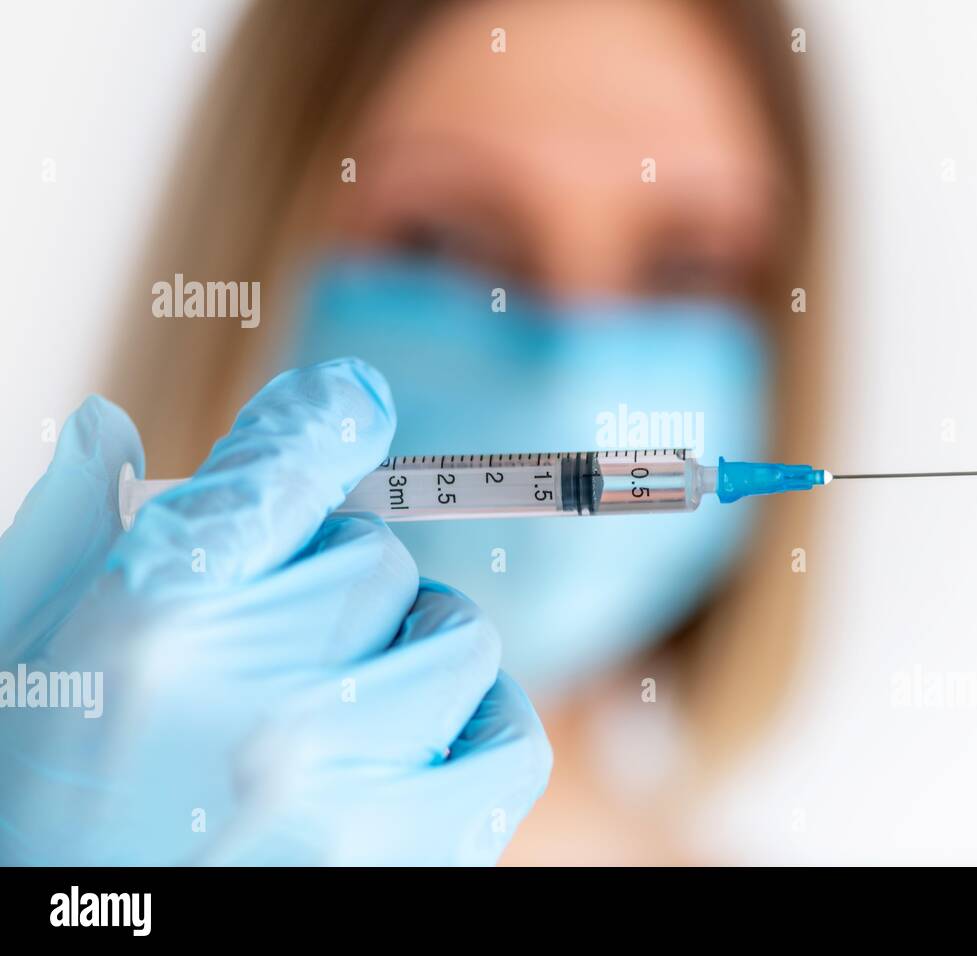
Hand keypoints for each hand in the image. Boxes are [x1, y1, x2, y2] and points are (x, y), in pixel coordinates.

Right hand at [0, 358, 549, 864]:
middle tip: (285, 645)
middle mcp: (258, 702)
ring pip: (459, 639)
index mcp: (156, 624)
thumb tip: (113, 424)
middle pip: (380, 558)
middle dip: (339, 585)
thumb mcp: (25, 653)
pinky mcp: (408, 861)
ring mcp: (343, 792)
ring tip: (344, 705)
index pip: (287, 462)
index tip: (355, 403)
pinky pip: (510, 741)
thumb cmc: (41, 796)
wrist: (70, 936)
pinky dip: (477, 724)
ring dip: (411, 654)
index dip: (327, 417)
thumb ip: (75, 532)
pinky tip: (421, 740)